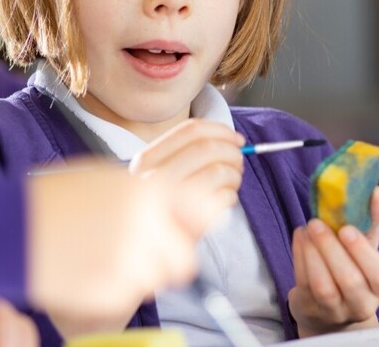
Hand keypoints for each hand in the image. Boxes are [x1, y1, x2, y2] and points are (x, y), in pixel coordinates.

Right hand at [26, 155, 237, 321]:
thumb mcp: (107, 178)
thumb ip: (154, 194)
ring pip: (158, 280)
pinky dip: (115, 287)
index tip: (184, 225)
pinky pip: (130, 296)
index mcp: (146, 191)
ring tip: (103, 255)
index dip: (196, 221)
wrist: (5, 229)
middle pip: (185, 258)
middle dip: (168, 257)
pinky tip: (87, 269)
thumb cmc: (53, 199)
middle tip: (138, 249)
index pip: (205, 210)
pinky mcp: (111, 294)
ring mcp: (129, 264)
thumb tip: (201, 207)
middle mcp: (144, 228)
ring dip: (141, 272)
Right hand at [129, 119, 245, 234]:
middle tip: (239, 162)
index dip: (221, 131)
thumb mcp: (158, 176)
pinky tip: (223, 200)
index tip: (237, 139)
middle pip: (207, 148)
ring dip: (234, 175)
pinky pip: (223, 198)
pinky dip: (231, 195)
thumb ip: (187, 153)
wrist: (139, 247)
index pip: (190, 131)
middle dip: (232, 153)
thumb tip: (234, 141)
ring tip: (232, 182)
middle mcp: (153, 177)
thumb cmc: (159, 208)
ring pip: (218, 171)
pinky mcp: (187, 223)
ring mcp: (169, 201)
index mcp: (146, 160)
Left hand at [289, 186, 378, 337]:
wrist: (327, 305)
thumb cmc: (351, 268)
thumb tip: (375, 191)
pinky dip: (300, 258)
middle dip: (331, 249)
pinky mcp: (311, 309)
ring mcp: (335, 312)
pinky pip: (304, 284)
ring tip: (307, 228)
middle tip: (317, 222)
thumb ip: (370, 220)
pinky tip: (300, 237)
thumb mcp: (364, 247)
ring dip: (312, 253)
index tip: (346, 229)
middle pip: (350, 281)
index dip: (362, 253)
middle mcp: (362, 305)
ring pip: (324, 287)